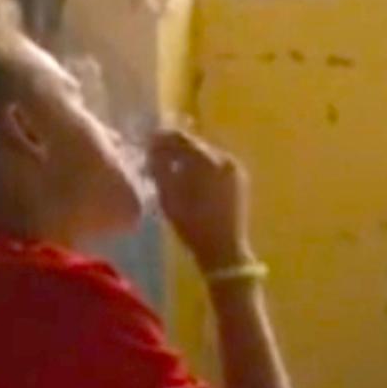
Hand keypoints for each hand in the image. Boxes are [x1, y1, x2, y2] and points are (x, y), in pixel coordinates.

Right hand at [147, 128, 253, 272]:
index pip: (181, 139)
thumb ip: (160, 168)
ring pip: (206, 155)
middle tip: (155, 155)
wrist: (223, 249)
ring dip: (188, 158)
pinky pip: (216, 165)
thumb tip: (153, 150)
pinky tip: (188, 177)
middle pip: (195, 145)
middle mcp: (226, 159)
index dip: (162, 138)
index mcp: (208, 161)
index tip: (147, 142)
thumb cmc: (191, 225)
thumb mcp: (168, 196)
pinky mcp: (239, 180)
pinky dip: (201, 167)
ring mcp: (235, 169)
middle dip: (174, 148)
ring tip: (170, 167)